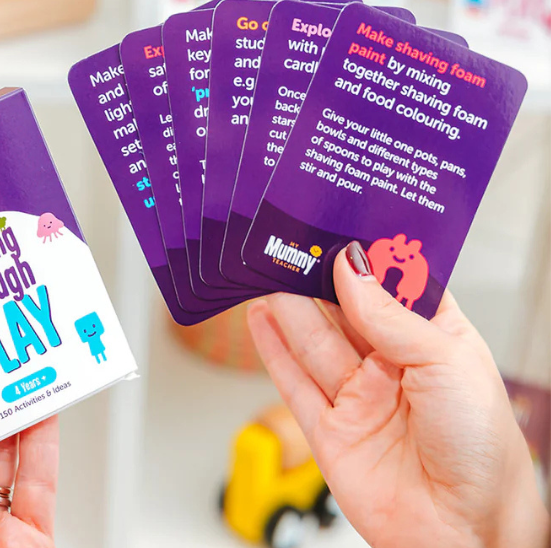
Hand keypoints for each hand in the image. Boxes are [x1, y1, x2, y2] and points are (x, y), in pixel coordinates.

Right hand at [248, 242, 549, 547]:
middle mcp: (391, 363)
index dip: (366, 257)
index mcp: (431, 338)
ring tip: (267, 266)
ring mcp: (358, 395)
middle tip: (290, 242)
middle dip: (317, 277)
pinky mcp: (329, 428)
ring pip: (314, 339)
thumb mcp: (444, 362)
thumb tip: (350, 268)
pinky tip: (260, 318)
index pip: (393, 284)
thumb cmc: (483, 448)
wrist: (466, 534)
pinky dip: (273, 349)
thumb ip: (388, 315)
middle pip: (344, 309)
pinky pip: (294, 381)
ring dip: (289, 304)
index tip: (338, 226)